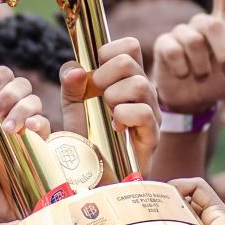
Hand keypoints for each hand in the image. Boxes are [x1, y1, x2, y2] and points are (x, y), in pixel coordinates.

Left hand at [61, 37, 160, 166]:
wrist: (95, 178)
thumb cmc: (87, 141)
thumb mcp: (72, 107)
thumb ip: (71, 83)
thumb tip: (77, 69)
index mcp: (126, 79)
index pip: (129, 45)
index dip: (108, 52)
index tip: (96, 73)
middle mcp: (143, 91)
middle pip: (129, 59)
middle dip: (104, 75)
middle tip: (98, 96)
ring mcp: (151, 112)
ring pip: (139, 83)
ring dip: (114, 97)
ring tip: (108, 114)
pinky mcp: (153, 135)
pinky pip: (143, 112)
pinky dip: (124, 117)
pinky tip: (116, 128)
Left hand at [134, 178, 224, 224]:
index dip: (140, 224)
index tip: (120, 221)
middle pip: (166, 211)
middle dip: (147, 206)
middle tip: (125, 205)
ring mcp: (204, 219)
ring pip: (179, 197)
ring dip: (161, 193)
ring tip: (141, 195)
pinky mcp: (216, 209)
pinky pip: (198, 187)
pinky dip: (182, 184)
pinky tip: (166, 190)